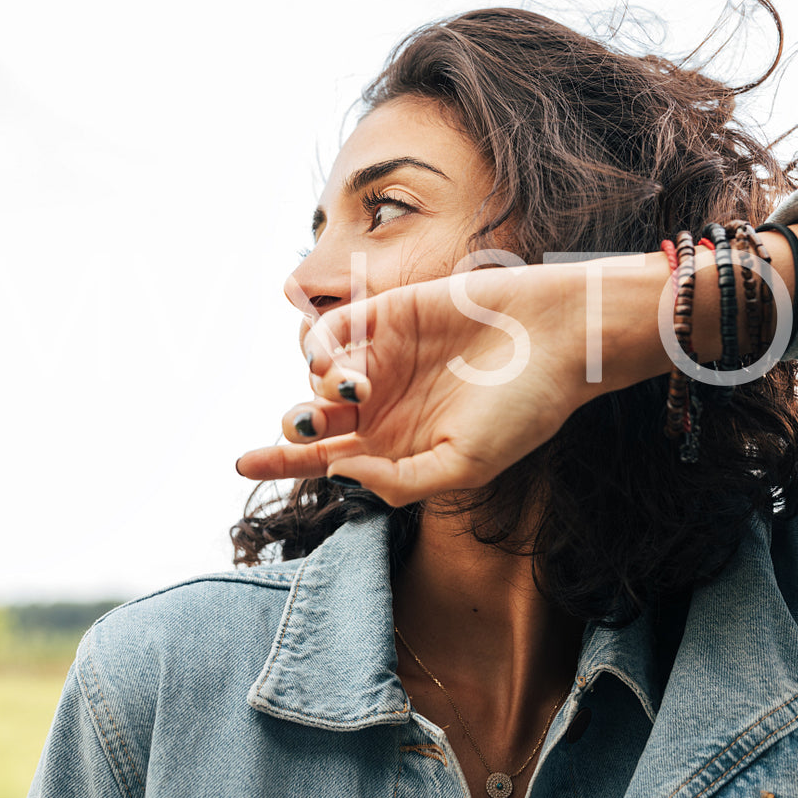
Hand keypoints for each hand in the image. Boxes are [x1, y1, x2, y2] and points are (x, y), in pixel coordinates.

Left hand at [235, 258, 666, 505]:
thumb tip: (337, 470)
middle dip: (292, 429)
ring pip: (316, 379)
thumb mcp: (464, 466)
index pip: (325, 460)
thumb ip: (398, 482)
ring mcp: (384, 359)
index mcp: (398, 448)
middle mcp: (385, 405)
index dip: (279, 462)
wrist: (558, 336)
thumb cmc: (523, 409)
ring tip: (353, 389)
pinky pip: (333, 333)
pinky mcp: (387, 316)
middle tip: (302, 426)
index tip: (239, 464)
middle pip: (312, 421)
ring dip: (317, 389)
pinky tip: (346, 365)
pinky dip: (324, 348)